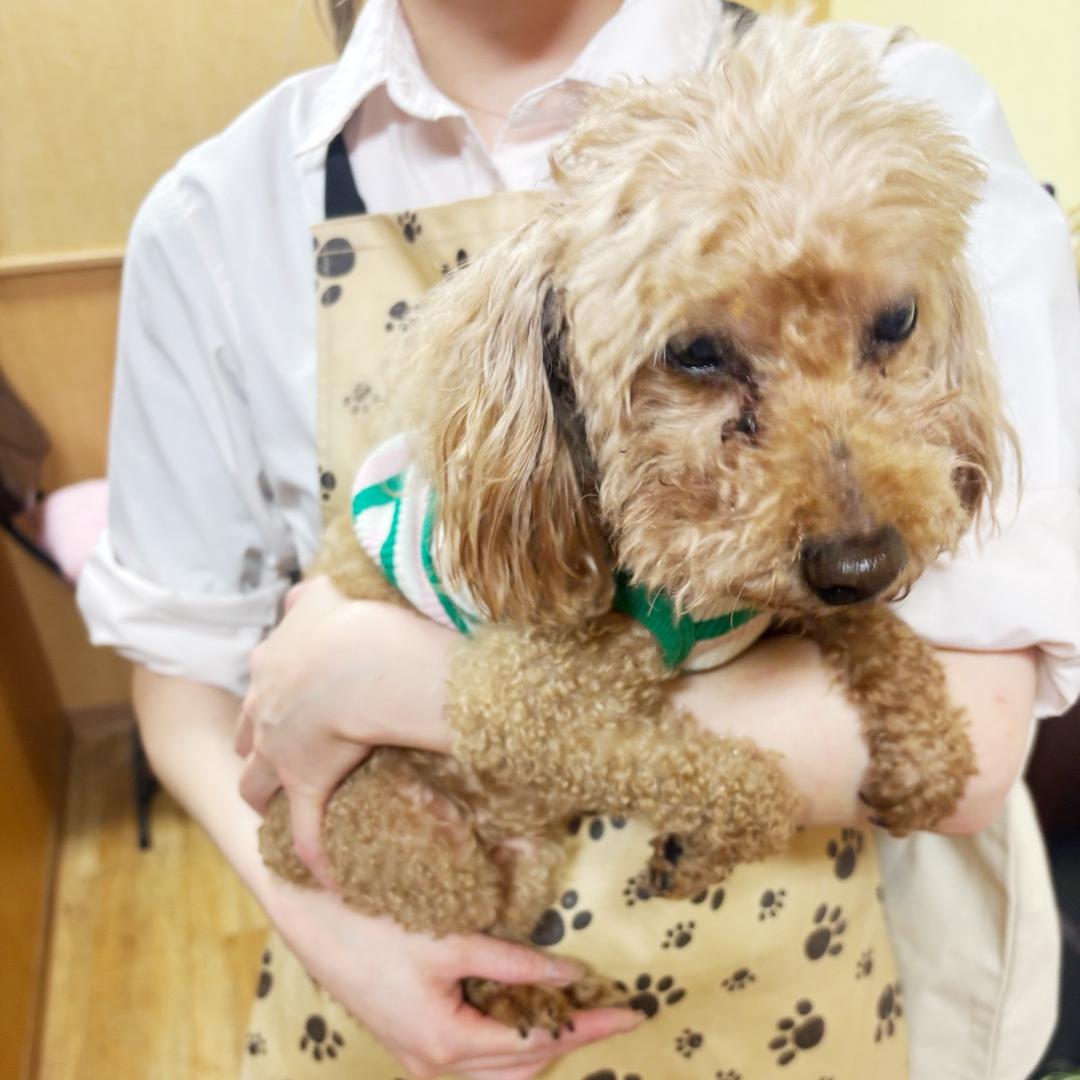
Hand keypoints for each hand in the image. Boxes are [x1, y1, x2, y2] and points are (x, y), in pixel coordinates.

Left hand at [236, 575, 454, 884]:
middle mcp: (263, 711)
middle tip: (271, 756)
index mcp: (270, 667)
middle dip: (253, 747)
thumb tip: (302, 591)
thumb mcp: (321, 598)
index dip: (267, 698)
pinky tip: (323, 877)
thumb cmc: (345, 625)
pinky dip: (313, 854)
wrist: (353, 662)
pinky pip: (308, 830)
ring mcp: (279, 752)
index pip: (260, 685)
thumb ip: (308, 595)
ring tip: (275, 808)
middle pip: (246, 736)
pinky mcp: (304, 784)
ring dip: (264, 795)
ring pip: (258, 781)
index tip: (281, 705)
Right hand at [269, 882, 643, 1079]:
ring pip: (499, 1070)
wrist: (312, 919)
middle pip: (523, 1067)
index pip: (540, 1042)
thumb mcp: (453, 939)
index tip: (633, 1013)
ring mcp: (420, 1061)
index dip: (590, 1026)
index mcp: (448, 1044)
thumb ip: (516, 962)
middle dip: (570, 1039)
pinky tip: (524, 1011)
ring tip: (577, 1011)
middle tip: (610, 1011)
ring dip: (539, 1044)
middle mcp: (435, 1066)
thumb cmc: (379, 924)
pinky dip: (507, 1041)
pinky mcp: (412, 1045)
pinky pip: (475, 1060)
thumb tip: (572, 974)